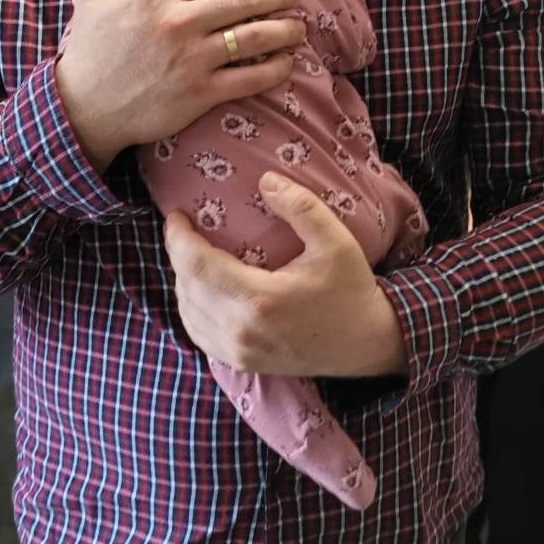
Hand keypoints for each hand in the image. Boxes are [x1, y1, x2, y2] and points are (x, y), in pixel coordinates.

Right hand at [55, 0, 307, 168]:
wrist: (83, 110)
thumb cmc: (90, 51)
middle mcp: (177, 23)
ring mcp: (191, 60)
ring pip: (254, 37)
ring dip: (285, 29)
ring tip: (298, 26)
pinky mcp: (200, 94)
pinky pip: (250, 78)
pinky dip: (275, 69)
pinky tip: (287, 62)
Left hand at [163, 172, 404, 376]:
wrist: (366, 343)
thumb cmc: (351, 289)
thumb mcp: (335, 241)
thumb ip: (301, 207)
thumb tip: (265, 180)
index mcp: (260, 299)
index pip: (197, 266)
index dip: (178, 238)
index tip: (177, 215)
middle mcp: (242, 330)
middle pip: (187, 287)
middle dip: (178, 254)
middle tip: (184, 229)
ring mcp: (239, 352)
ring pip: (187, 312)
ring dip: (183, 280)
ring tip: (191, 254)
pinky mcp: (242, 363)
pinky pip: (199, 334)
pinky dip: (191, 308)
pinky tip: (201, 289)